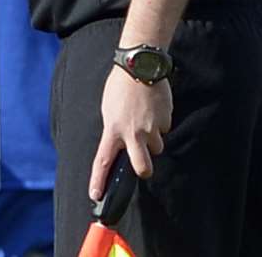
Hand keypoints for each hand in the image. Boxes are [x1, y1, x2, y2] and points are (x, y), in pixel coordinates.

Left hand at [89, 66, 172, 197]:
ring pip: (156, 146)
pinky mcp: (165, 120)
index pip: (103, 161)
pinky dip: (159, 124)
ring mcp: (151, 128)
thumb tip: (123, 146)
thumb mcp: (109, 110)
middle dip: (144, 170)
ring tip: (144, 119)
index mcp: (113, 129)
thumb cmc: (120, 87)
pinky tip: (153, 109)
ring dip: (152, 139)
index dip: (99, 180)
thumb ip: (115, 130)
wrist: (140, 65)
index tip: (95, 195)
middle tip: (142, 166)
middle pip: (143, 168)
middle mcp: (133, 133)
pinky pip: (163, 129)